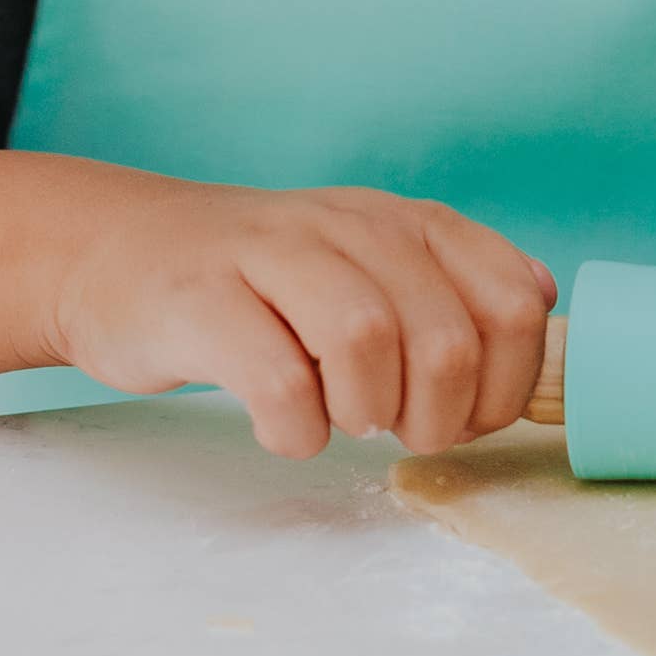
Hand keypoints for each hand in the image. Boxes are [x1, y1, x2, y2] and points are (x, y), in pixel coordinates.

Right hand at [45, 170, 556, 458]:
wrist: (115, 254)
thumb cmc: (262, 286)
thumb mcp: (368, 267)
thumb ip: (453, 286)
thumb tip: (539, 301)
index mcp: (406, 225)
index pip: (513, 304)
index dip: (506, 386)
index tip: (466, 416)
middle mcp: (347, 227)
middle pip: (446, 339)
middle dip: (438, 416)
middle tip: (397, 430)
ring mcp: (269, 257)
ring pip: (366, 344)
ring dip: (367, 414)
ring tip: (342, 419)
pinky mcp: (201, 303)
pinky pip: (278, 384)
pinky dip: (296, 430)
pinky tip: (285, 427)